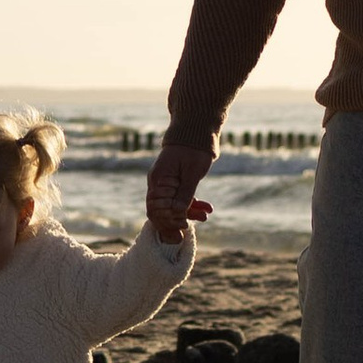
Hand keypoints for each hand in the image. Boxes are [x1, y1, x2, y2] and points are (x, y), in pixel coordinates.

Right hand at [145, 126, 215, 243]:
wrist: (196, 131)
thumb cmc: (194, 148)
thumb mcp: (192, 172)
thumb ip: (185, 193)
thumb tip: (178, 214)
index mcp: (159, 181)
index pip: (155, 209)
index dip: (168, 220)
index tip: (184, 224)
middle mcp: (158, 184)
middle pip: (161, 211)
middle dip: (176, 222)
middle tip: (187, 232)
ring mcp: (165, 184)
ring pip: (172, 206)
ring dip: (188, 213)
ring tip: (206, 216)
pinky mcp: (175, 183)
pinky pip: (180, 199)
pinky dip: (192, 205)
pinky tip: (207, 209)